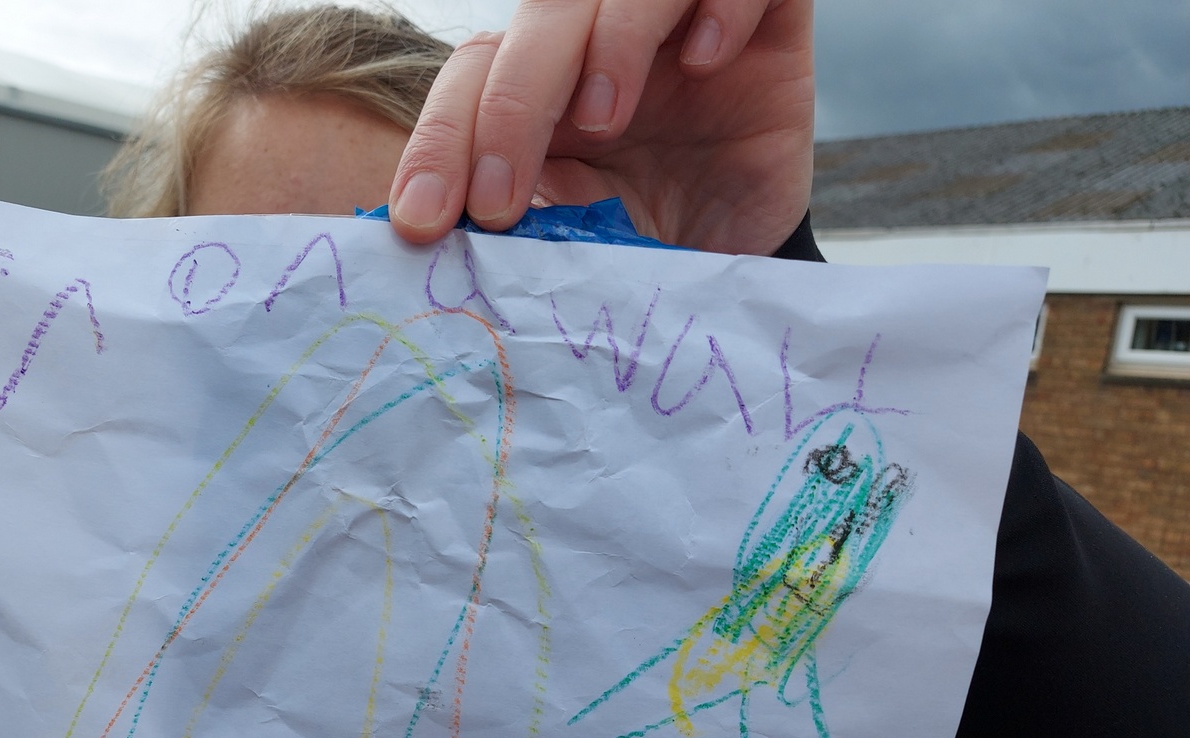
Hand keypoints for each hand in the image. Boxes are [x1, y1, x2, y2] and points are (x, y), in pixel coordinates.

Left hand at [389, 0, 813, 255]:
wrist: (749, 260)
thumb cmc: (658, 245)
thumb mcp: (582, 245)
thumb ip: (524, 228)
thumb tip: (437, 242)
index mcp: (543, 89)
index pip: (473, 75)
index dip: (441, 139)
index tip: (423, 220)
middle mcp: (601, 42)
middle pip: (539, 20)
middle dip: (508, 110)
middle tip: (498, 202)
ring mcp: (680, 23)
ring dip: (608, 43)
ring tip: (605, 122)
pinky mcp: (766, 21)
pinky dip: (720, 6)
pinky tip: (708, 61)